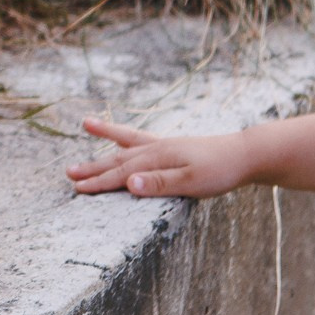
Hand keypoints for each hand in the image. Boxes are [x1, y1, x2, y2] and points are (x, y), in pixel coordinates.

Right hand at [67, 116, 255, 198]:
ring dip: (105, 142)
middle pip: (118, 158)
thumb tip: (128, 182)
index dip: (98, 182)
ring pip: (126, 144)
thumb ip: (159, 183)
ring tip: (87, 124)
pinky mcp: (172, 145)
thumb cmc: (220, 171)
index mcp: (157, 158)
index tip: (77, 189)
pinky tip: (122, 133)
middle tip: (69, 173)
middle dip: (93, 167)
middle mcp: (156, 148)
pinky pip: (142, 137)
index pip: (121, 173)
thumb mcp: (192, 182)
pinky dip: (127, 133)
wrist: (245, 154)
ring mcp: (163, 144)